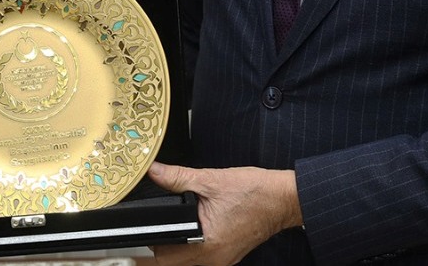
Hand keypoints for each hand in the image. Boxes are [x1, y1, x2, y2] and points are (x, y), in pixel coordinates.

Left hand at [139, 161, 300, 265]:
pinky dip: (191, 248)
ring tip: (177, 226)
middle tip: (160, 225)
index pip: (164, 255)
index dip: (151, 242)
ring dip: (176, 249)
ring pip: (185, 264)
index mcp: (207, 242)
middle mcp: (213, 258)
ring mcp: (221, 260)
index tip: (146, 230)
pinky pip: (201, 260)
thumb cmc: (254, 192)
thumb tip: (154, 172)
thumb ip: (178, 177)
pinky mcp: (227, 257)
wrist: (282, 199)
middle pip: (172, 263)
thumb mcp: (211, 180)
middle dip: (160, 247)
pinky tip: (194, 230)